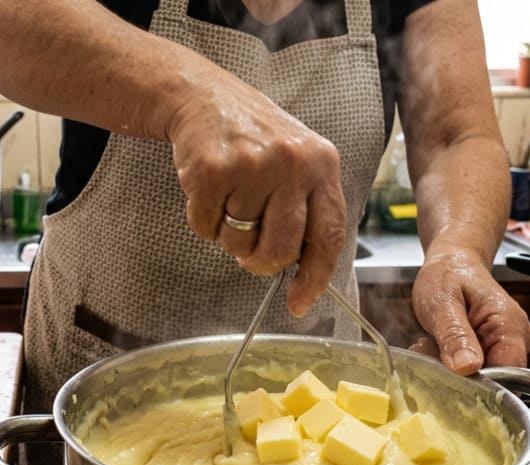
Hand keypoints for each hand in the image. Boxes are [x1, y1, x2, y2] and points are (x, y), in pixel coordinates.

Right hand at [166, 82, 345, 316]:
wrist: (203, 97)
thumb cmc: (252, 137)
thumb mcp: (296, 161)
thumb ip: (304, 208)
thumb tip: (299, 270)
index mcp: (322, 164)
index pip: (327, 236)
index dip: (315, 278)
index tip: (299, 302)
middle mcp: (292, 163)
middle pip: (280, 251)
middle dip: (260, 263)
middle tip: (249, 253)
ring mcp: (251, 166)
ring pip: (238, 243)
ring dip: (228, 236)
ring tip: (228, 201)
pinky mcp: (211, 171)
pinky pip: (205, 228)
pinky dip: (202, 220)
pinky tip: (208, 191)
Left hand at [411, 250, 529, 374]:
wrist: (451, 264)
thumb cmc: (448, 275)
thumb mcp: (443, 303)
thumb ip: (455, 336)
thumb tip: (467, 368)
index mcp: (511, 325)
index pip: (510, 373)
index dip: (479, 381)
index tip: (448, 370)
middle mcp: (518, 338)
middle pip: (493, 378)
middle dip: (456, 372)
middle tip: (429, 349)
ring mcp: (507, 345)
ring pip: (479, 375)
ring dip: (449, 366)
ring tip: (430, 342)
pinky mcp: (494, 349)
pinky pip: (474, 369)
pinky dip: (450, 361)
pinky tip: (436, 345)